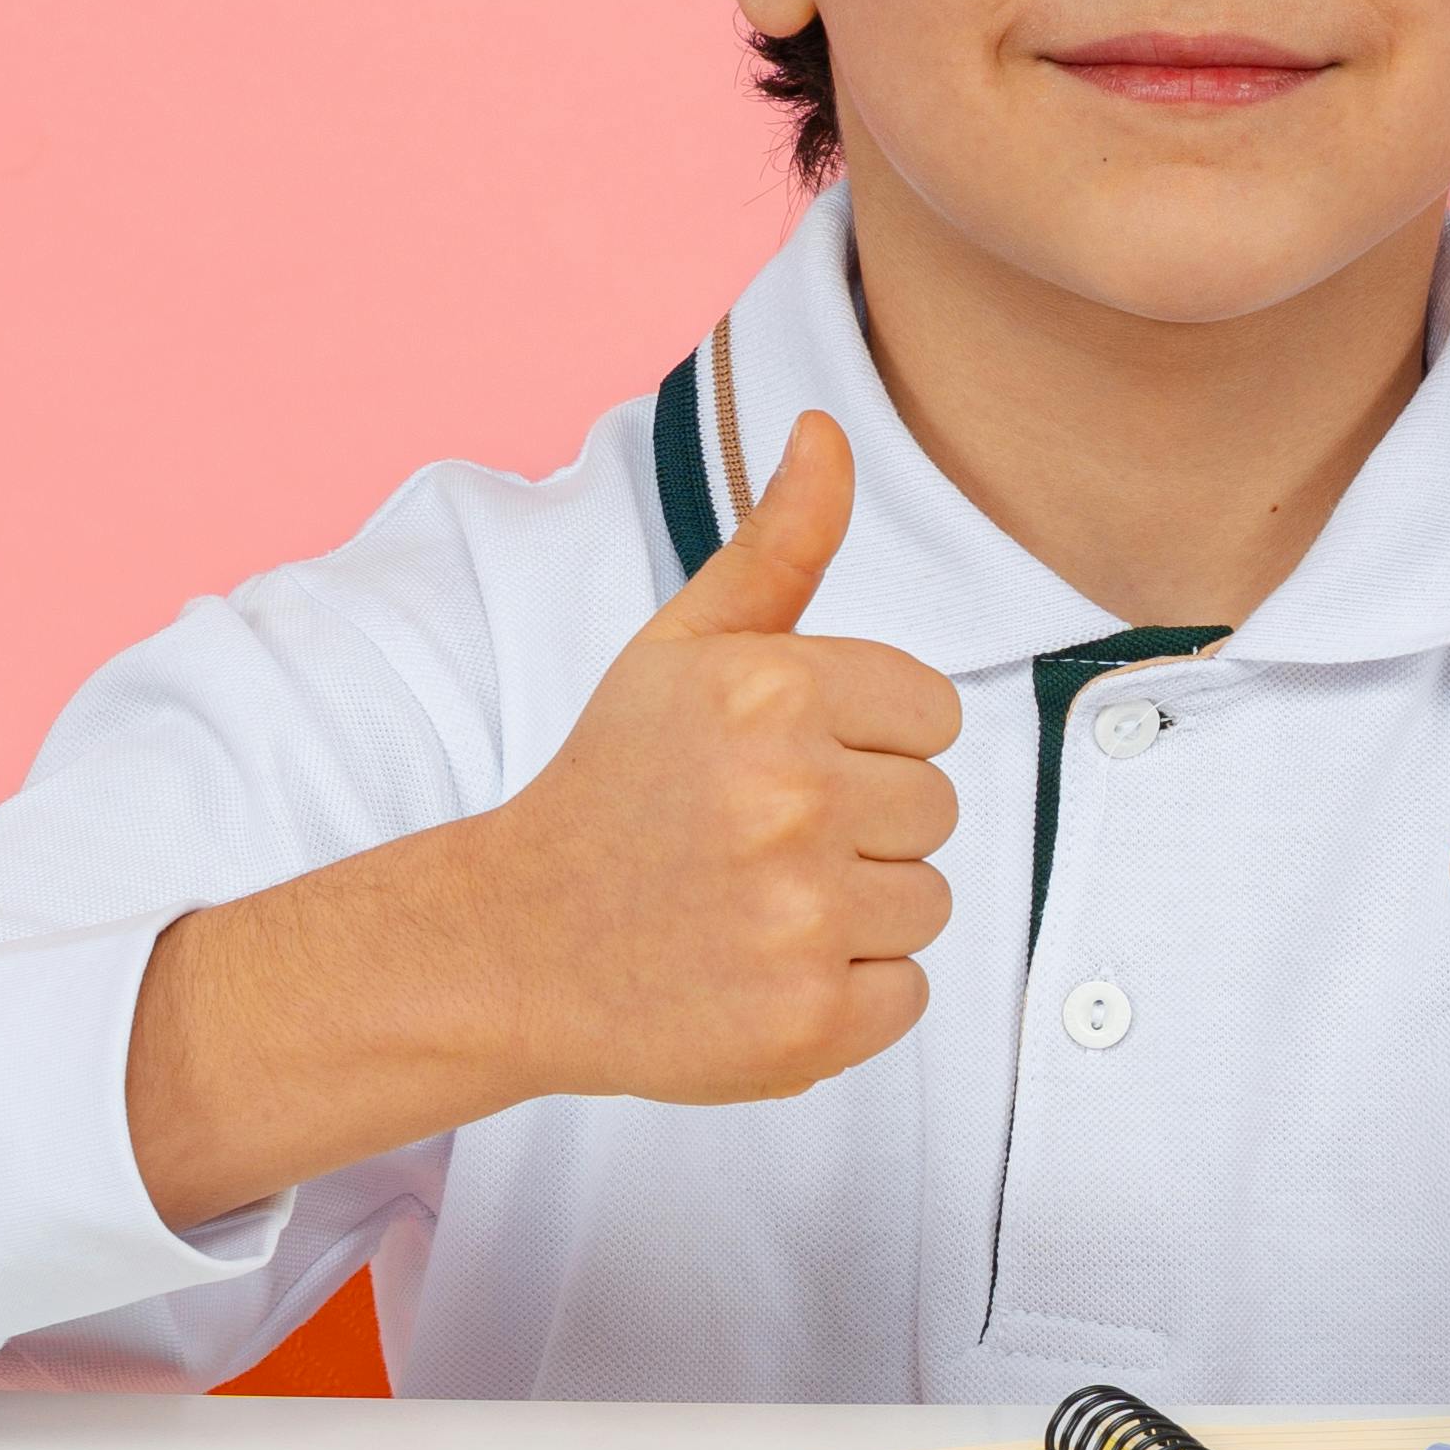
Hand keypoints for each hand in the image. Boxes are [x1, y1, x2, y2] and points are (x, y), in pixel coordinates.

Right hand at [126, 412, 960, 1221]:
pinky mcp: (808, 1019)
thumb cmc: (615, 787)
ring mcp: (800, 915)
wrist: (512, 942)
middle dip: (862, 827)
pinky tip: (762, 970)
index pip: (933, 714)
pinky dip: (850, 996)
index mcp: (774, 689)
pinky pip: (908, 994)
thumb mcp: (682, 649)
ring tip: (756, 906)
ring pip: (929, 902)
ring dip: (859, 912)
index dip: (868, 742)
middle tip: (756, 844)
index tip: (784, 766)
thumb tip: (826, 430)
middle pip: (937, 810)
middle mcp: (791, 797)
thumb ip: (779, 544)